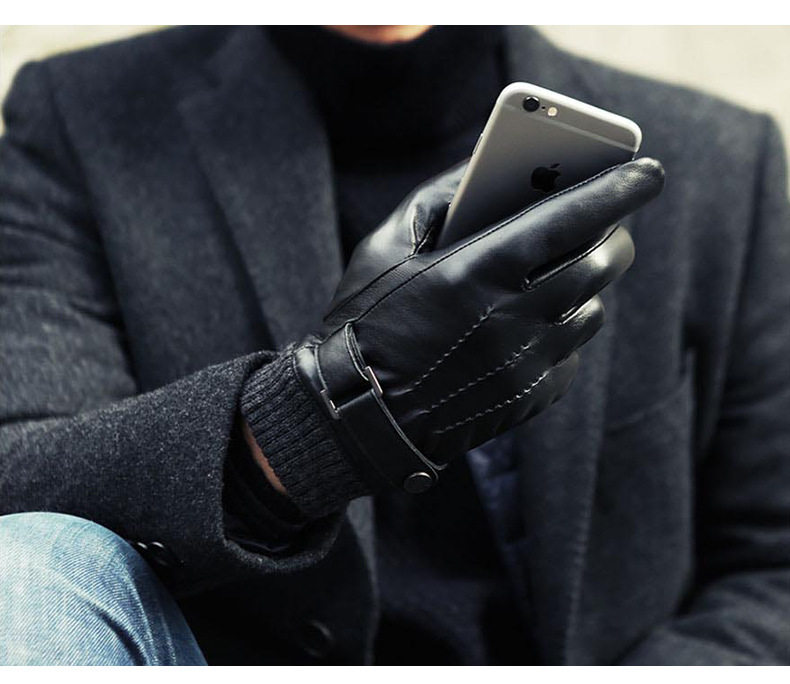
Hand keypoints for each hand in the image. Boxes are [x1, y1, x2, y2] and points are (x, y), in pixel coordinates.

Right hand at [293, 158, 664, 493]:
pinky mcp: (530, 397)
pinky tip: (531, 324)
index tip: (649, 172)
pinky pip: (572, 352)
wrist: (359, 413)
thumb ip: (438, 197)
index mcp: (474, 270)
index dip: (618, 189)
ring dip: (588, 284)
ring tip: (563, 272)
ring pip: (594, 309)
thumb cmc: (366, 320)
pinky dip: (563, 329)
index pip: (570, 218)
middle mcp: (510, 318)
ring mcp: (525, 363)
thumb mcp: (385, 246)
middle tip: (610, 222)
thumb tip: (485, 168)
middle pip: (600, 263)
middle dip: (615, 234)